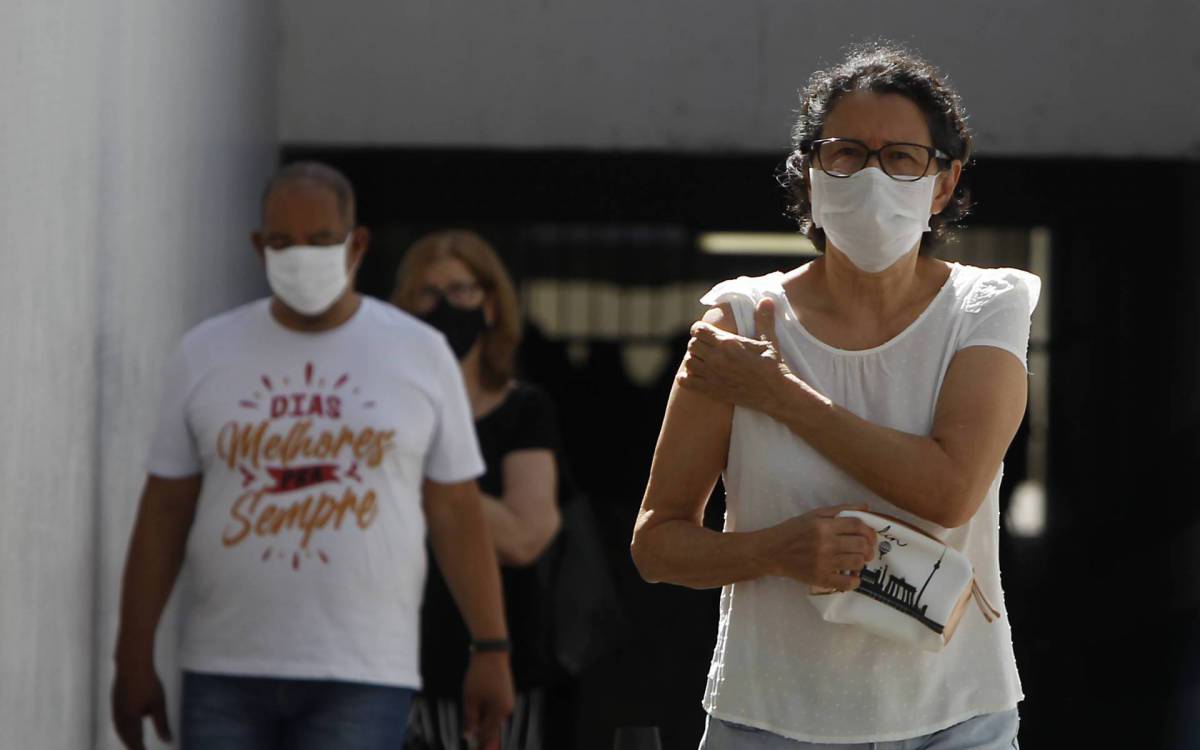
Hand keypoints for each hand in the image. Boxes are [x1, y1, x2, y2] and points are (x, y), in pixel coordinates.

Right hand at [112, 662, 171, 748]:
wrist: (132, 663)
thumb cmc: (148, 683)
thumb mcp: (158, 704)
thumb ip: (162, 724)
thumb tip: (168, 742)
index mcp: (130, 722)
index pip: (136, 743)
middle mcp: (120, 719)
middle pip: (127, 738)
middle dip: (134, 746)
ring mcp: (115, 710)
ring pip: (121, 730)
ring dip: (128, 739)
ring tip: (135, 744)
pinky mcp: (115, 702)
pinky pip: (118, 721)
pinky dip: (124, 729)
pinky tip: (129, 727)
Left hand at [462, 651, 514, 749]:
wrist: (492, 653)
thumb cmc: (480, 675)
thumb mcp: (471, 698)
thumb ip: (471, 718)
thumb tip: (469, 735)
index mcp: (500, 711)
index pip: (488, 734)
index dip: (478, 743)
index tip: (471, 748)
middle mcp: (507, 709)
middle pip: (494, 730)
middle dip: (484, 740)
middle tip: (475, 747)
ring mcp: (508, 702)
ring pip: (495, 722)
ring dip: (486, 729)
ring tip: (475, 738)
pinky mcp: (505, 696)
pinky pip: (496, 713)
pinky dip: (488, 719)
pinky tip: (480, 722)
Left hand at [679, 297, 793, 413]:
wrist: (775, 393)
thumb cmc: (773, 366)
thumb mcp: (769, 341)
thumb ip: (764, 320)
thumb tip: (767, 299)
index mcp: (728, 344)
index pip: (699, 330)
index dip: (700, 329)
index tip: (705, 332)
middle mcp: (717, 359)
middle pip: (692, 345)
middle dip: (698, 344)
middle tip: (706, 347)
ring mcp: (713, 375)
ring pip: (688, 362)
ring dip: (693, 360)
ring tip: (702, 361)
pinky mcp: (711, 391)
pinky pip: (686, 382)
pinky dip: (686, 378)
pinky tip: (694, 376)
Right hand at [761, 504, 877, 589]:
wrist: (772, 551)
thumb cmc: (793, 530)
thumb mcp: (814, 514)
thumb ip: (839, 510)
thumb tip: (865, 507)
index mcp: (824, 525)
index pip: (856, 524)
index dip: (869, 530)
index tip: (870, 536)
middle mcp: (825, 543)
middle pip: (860, 544)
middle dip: (868, 547)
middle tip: (865, 550)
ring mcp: (823, 562)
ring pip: (856, 562)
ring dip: (861, 562)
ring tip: (856, 561)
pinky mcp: (820, 578)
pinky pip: (846, 583)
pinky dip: (854, 581)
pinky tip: (852, 577)